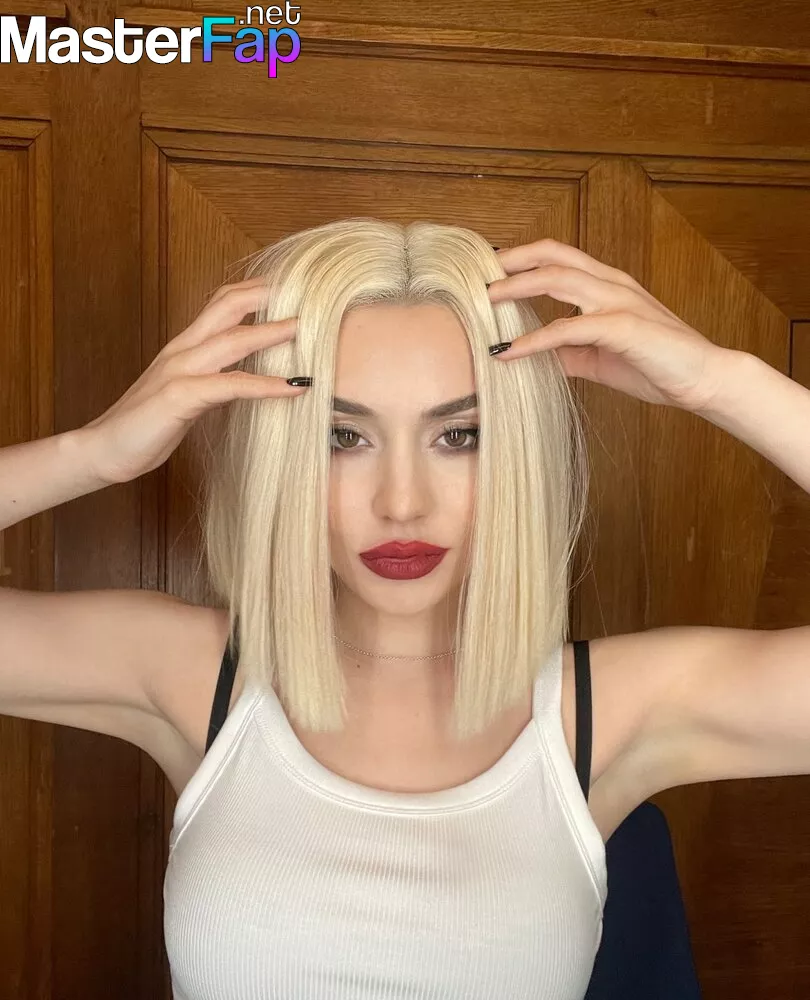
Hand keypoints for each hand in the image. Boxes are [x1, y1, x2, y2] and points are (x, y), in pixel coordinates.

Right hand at [82, 278, 306, 484]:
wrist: (105, 449)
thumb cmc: (146, 425)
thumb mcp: (188, 395)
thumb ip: (214, 380)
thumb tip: (248, 379)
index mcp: (184, 346)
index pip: (222, 302)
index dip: (256, 291)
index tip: (291, 288)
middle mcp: (182, 350)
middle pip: (228, 305)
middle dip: (268, 295)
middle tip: (307, 292)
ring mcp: (180, 370)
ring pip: (232, 339)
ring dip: (273, 332)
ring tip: (306, 329)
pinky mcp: (181, 397)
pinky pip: (231, 385)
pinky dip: (266, 385)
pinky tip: (294, 387)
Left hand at [487, 238, 729, 410]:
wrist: (702, 379)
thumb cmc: (655, 365)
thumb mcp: (597, 357)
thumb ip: (565, 351)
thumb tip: (528, 356)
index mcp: (607, 285)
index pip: (557, 257)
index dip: (521, 258)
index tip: (489, 271)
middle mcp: (611, 283)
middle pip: (552, 256)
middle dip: (511, 262)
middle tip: (476, 275)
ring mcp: (618, 301)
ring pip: (558, 279)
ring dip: (516, 288)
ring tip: (484, 301)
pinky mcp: (622, 327)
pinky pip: (568, 328)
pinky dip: (534, 339)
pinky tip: (509, 351)